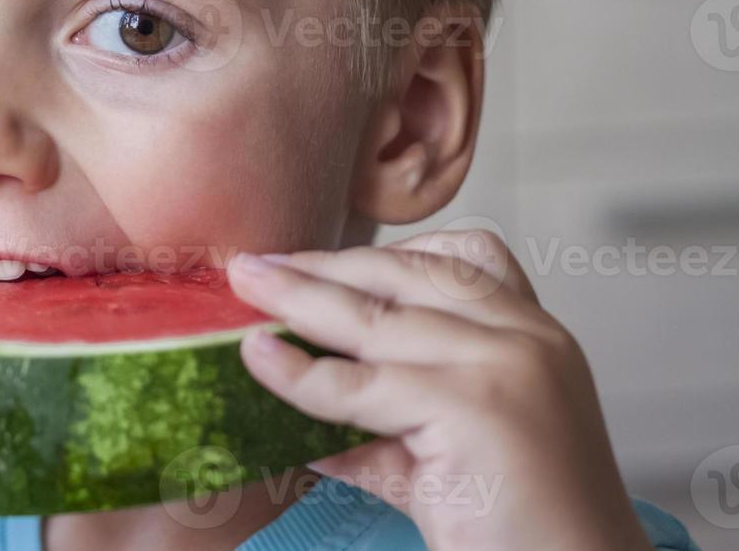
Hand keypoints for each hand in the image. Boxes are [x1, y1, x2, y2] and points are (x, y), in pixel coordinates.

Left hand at [229, 230, 649, 550]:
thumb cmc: (515, 527)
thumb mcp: (445, 446)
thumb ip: (381, 409)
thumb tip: (289, 377)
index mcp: (535, 333)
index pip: (454, 259)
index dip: (372, 255)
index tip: (308, 260)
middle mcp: (527, 337)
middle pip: (404, 277)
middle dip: (321, 268)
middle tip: (252, 268)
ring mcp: (503, 367)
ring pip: (373, 322)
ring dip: (296, 301)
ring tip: (243, 290)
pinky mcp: (474, 410)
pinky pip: (358, 386)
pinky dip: (298, 373)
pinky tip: (260, 360)